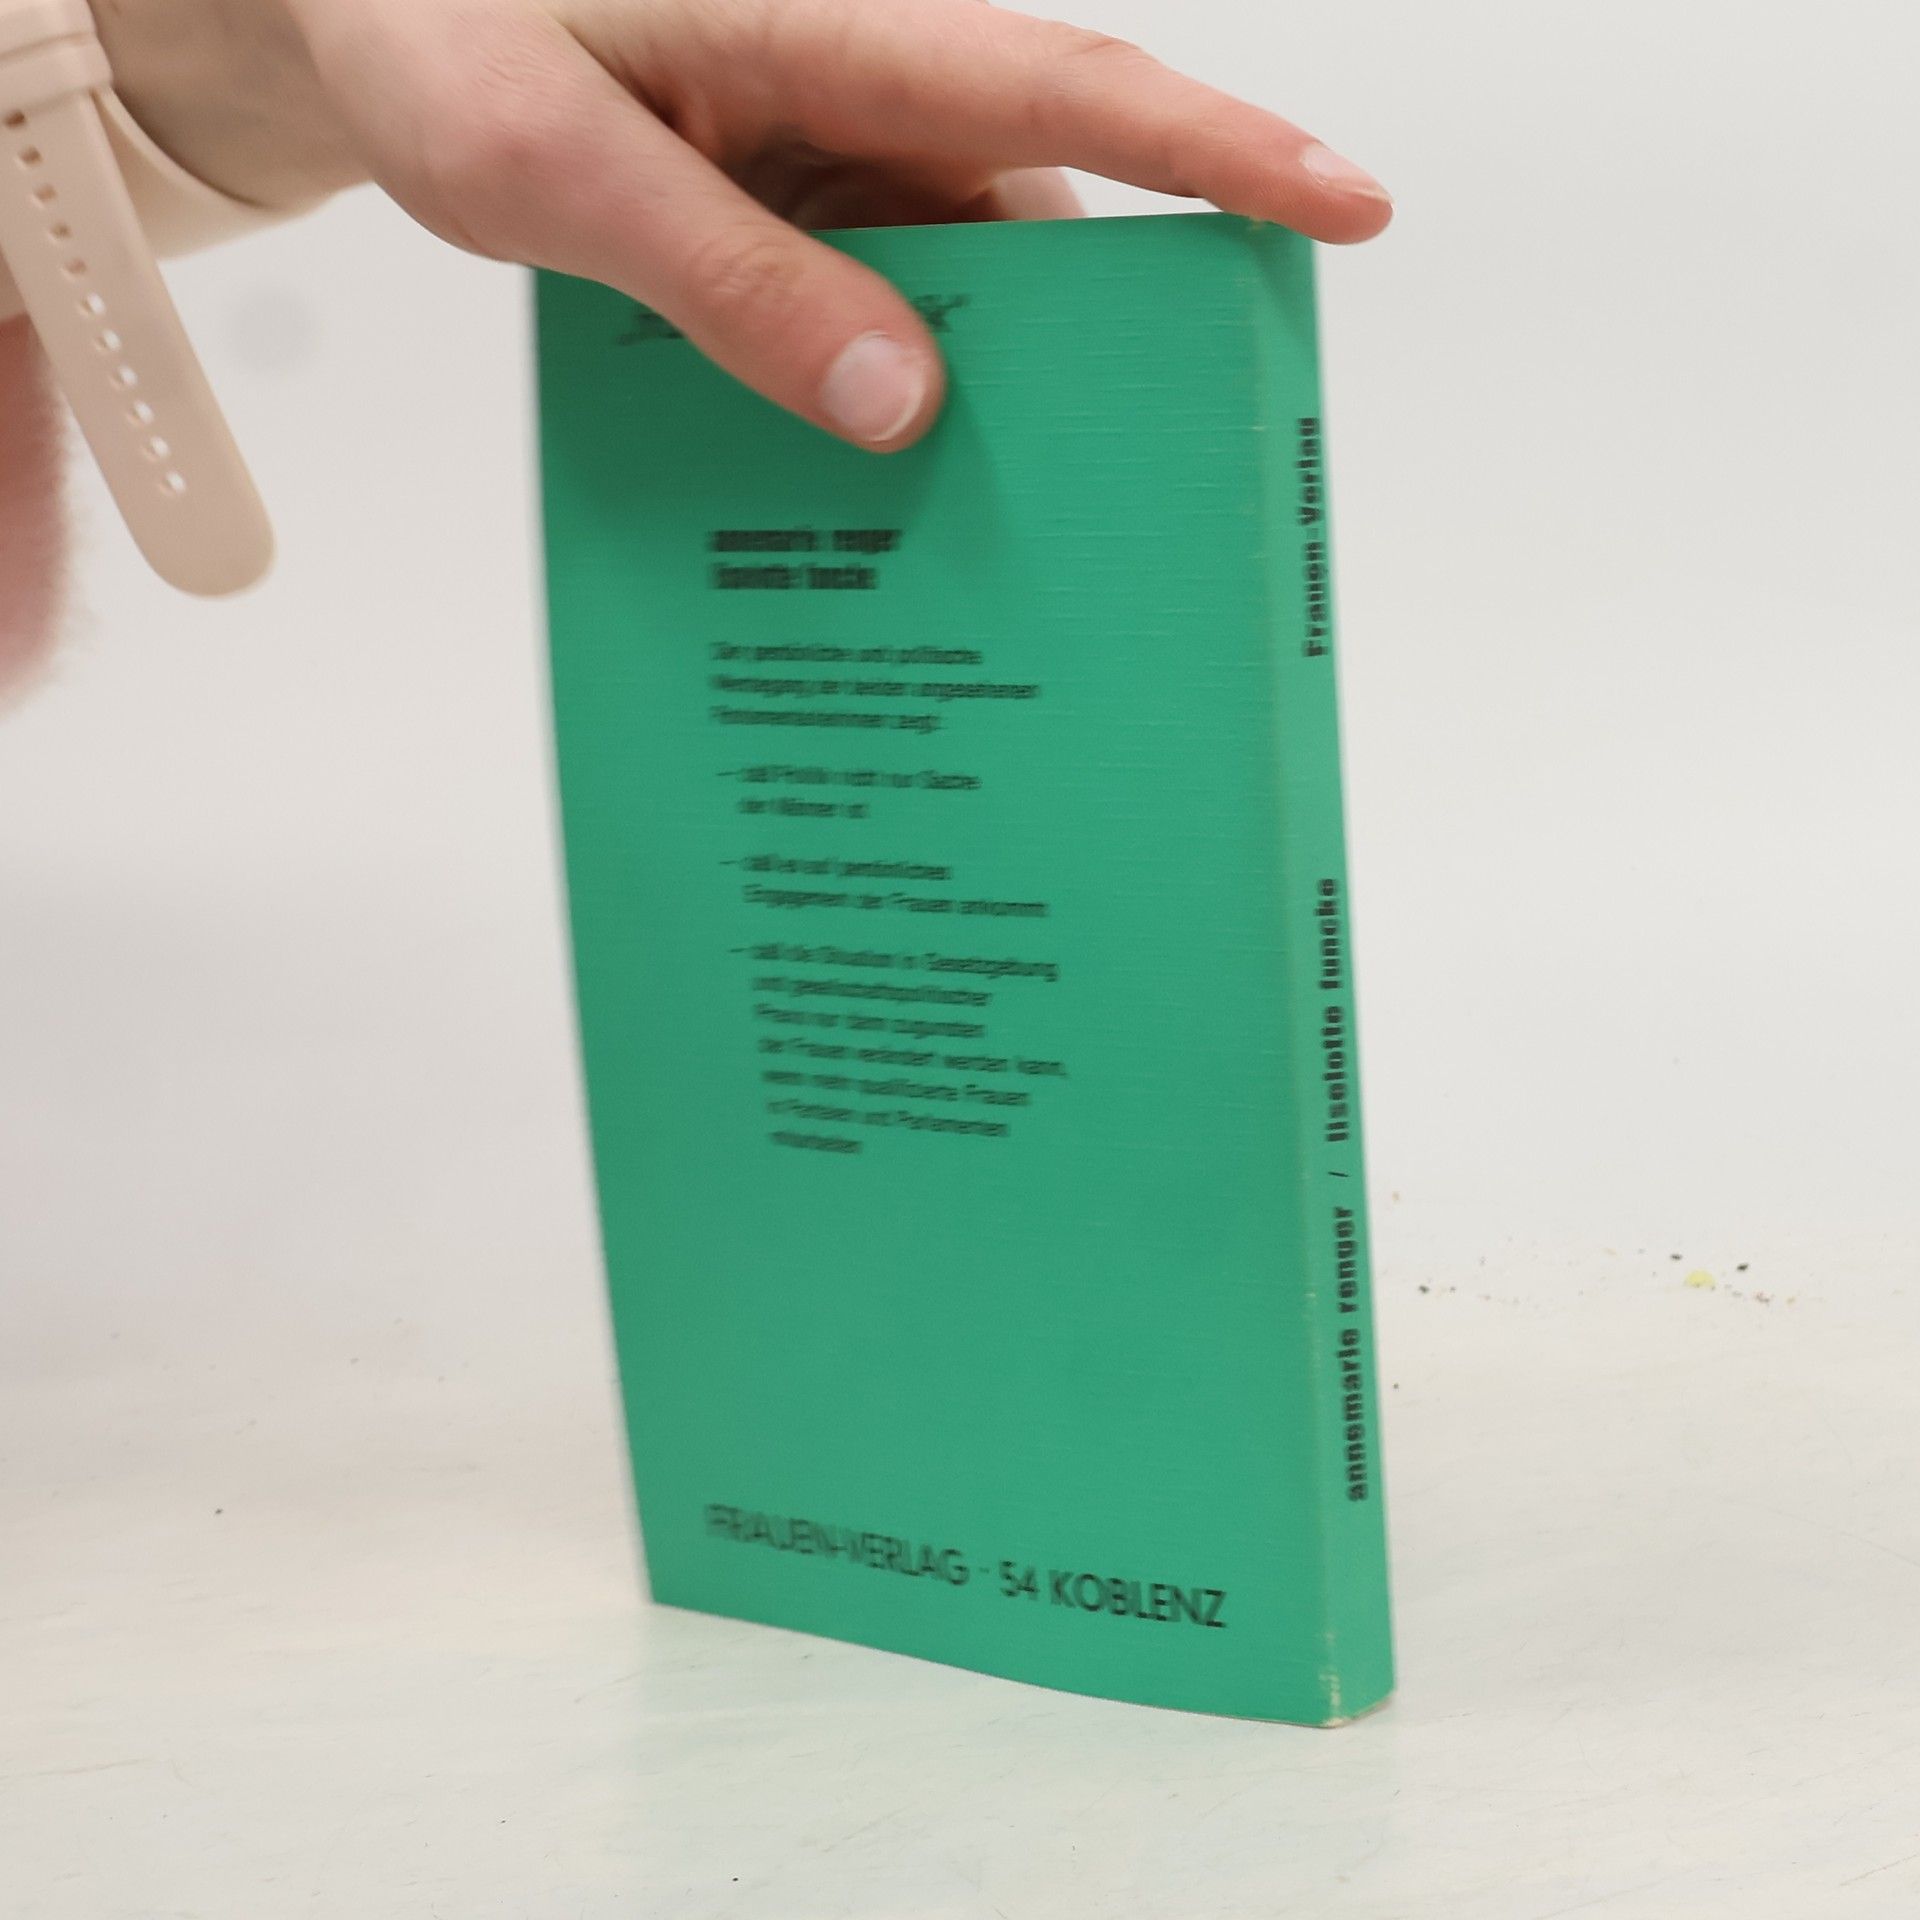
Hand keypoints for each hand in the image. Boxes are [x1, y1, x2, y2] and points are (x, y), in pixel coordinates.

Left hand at [102, 0, 1392, 449]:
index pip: (1056, 87)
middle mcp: (860, 88)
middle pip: (1035, 224)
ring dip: (976, 405)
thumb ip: (717, 271)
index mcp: (824, 25)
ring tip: (980, 542)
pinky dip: (883, 398)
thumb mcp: (542, 165)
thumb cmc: (434, 34)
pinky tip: (861, 491)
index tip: (1345, 209)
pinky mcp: (798, 214)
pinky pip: (880, 312)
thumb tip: (897, 399)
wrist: (366, 15)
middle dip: (1095, 360)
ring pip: (965, 289)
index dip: (1213, 154)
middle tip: (1134, 507)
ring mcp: (834, 158)